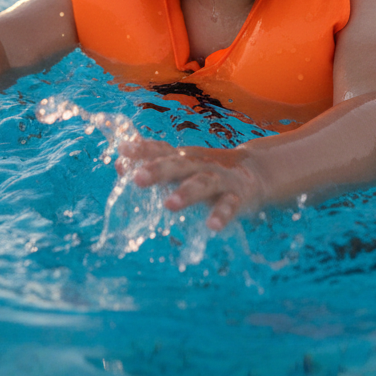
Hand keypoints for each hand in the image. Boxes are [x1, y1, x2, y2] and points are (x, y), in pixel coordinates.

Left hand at [117, 137, 263, 230]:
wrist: (258, 170)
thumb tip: (118, 162)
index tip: (123, 149)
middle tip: (138, 178)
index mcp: (184, 158)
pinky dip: (221, 215)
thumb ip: (152, 163)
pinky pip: (229, 205)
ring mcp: (219, 179)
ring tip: (170, 205)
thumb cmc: (208, 169)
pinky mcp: (238, 195)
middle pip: (177, 165)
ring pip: (202, 183)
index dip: (142, 149)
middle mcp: (199, 164)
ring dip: (187, 192)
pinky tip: (212, 226)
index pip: (161, 150)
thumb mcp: (181, 164)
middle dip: (158, 170)